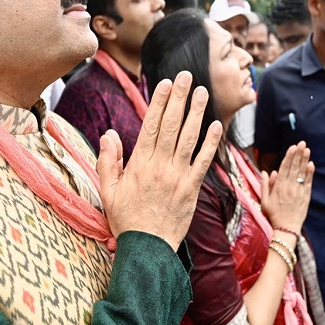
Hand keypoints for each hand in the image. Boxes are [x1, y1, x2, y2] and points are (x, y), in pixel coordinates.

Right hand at [97, 72, 221, 250]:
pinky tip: (216, 125)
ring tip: (202, 92)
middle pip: (171, 125)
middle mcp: (160, 166)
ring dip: (197, 113)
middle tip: (186, 76)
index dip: (159, 102)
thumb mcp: (108, 191)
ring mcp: (178, 176)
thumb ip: (108, 161)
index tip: (165, 83)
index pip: (150, 126)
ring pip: (189, 138)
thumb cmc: (126, 220)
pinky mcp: (192, 188)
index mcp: (139, 164)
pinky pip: (204, 161)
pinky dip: (211, 142)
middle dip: (179, 98)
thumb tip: (108, 134)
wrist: (148, 248)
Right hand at [260, 141, 313, 232]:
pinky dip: (310, 173)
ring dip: (304, 160)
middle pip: (294, 167)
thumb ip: (265, 185)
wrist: (286, 228)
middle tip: (302, 143)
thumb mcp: (264, 201)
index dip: (288, 156)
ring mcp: (298, 191)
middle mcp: (289, 187)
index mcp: (278, 187)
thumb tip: (267, 171)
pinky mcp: (305, 196)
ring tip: (307, 149)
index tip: (292, 147)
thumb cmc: (273, 215)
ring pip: (301, 173)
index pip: (284, 168)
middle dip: (298, 154)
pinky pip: (308, 182)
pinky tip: (311, 164)